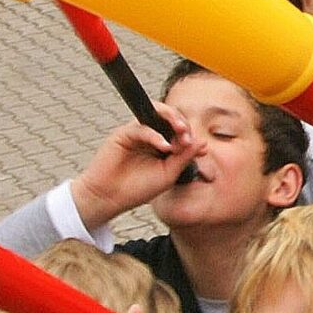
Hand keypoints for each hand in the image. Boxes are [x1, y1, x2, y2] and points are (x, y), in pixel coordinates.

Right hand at [67, 108, 202, 228]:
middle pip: (169, 117)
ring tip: (182, 132)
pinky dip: (155, 135)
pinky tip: (164, 147)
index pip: (180, 131)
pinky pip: (142, 127)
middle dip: (182, 124)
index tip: (200, 150)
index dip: (190, 136)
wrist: (110, 198)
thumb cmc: (137, 189)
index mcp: (162, 145)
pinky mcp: (123, 134)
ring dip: (172, 119)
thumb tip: (203, 143)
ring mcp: (137, 133)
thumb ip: (184, 158)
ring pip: (156, 113)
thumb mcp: (168, 174)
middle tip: (188, 137)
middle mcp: (150, 135)